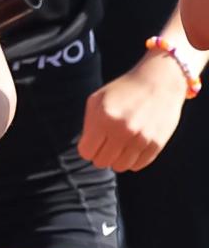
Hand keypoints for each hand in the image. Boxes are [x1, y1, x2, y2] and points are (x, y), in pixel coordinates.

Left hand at [79, 51, 188, 172]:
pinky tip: (134, 145)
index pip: (86, 152)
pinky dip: (133, 159)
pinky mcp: (156, 144)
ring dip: (118, 158)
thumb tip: (87, 148)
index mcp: (103, 118)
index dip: (88, 147)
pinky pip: (138, 165)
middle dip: (102, 153)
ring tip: (122, 144)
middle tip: (109, 141)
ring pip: (120, 167)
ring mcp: (141, 138)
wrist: (160, 80)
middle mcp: (122, 130)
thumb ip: (88, 124)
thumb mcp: (98, 99)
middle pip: (102, 162)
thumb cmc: (124, 90)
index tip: (95, 140)